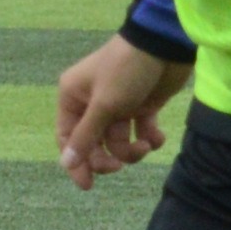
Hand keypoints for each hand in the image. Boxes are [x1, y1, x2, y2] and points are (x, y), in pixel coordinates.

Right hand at [55, 35, 188, 189]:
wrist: (164, 44)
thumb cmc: (126, 69)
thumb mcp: (104, 104)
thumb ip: (85, 136)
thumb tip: (66, 163)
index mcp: (73, 97)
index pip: (68, 139)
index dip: (77, 163)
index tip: (89, 184)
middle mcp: (92, 102)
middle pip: (93, 144)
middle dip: (108, 158)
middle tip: (120, 166)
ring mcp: (118, 105)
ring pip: (118, 142)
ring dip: (132, 149)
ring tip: (146, 144)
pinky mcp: (142, 106)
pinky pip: (140, 132)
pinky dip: (149, 138)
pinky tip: (157, 136)